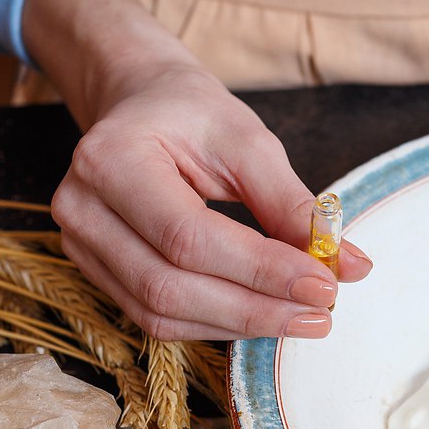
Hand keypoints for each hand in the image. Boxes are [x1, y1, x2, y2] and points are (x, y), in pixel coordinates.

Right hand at [51, 62, 370, 339]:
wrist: (139, 104)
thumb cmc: (191, 115)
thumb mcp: (248, 142)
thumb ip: (292, 205)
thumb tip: (348, 265)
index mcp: (111, 159)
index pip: (189, 237)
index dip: (260, 270)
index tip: (323, 285)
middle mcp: (82, 208)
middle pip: (170, 286)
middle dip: (254, 308)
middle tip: (321, 314)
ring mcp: (80, 245)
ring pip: (161, 312)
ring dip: (239, 324)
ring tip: (301, 319)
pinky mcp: (96, 271)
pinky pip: (155, 316)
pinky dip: (215, 323)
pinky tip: (261, 315)